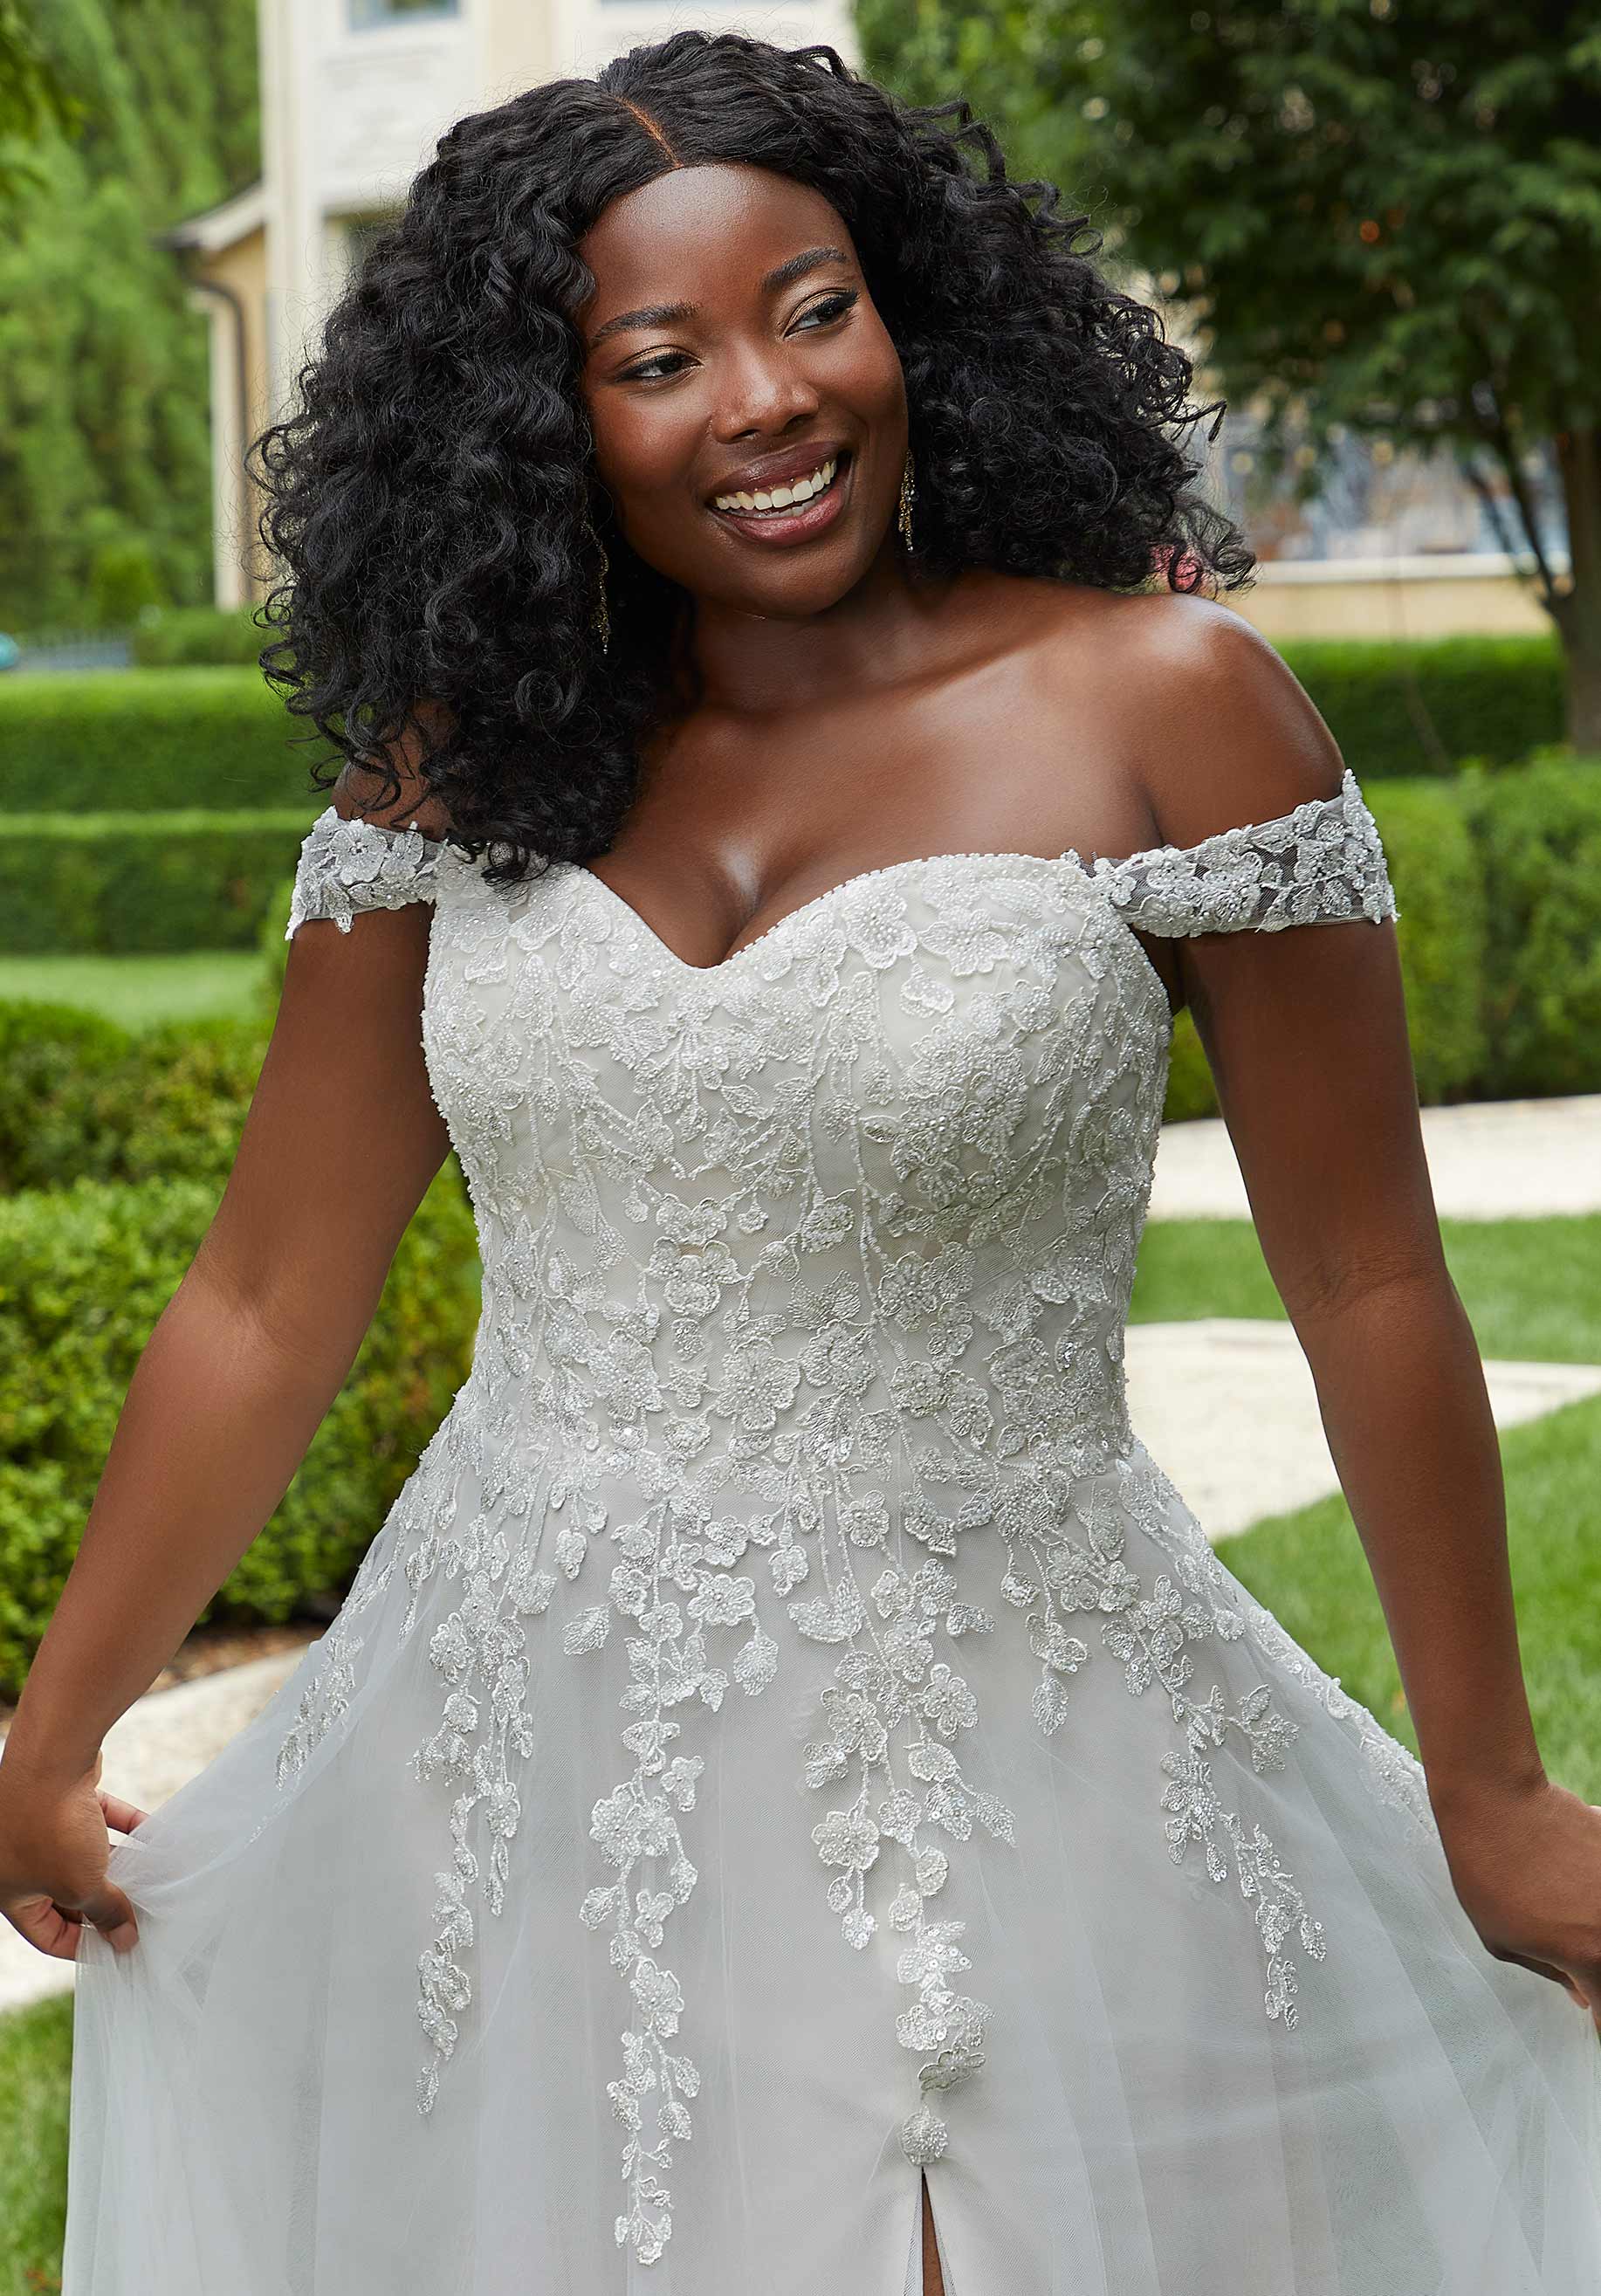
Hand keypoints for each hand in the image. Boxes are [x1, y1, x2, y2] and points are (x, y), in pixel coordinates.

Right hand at [0, 1747, 148, 1959]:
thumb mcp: (82, 1885)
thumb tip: (126, 1940)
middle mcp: (18, 1860)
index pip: (45, 1935)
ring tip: (152, 1879)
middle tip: (141, 1915)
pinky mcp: (62, 1797)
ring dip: (117, 1866)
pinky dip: (122, 1829)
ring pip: (82, 1856)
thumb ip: (106, 1913)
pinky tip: (152, 1835)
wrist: (50, 1758)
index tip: (118, 1949)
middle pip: (66, 1895)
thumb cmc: (52, 1828)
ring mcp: (39, 1825)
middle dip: (103, 1903)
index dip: (82, 1946)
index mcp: (10, 1893)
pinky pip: (96, 1820)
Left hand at [1432, 1775, 1600, 2030]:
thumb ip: (1551, 1973)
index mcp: (1590, 1957)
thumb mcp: (1502, 1941)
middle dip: (1594, 1967)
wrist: (1495, 1801)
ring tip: (1563, 1903)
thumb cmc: (1486, 1873)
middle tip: (1573, 1953)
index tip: (1589, 2010)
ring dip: (1593, 1924)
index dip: (1598, 2017)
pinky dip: (1595, 1883)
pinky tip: (1575, 1872)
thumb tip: (1582, 1993)